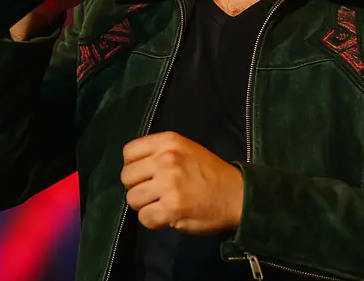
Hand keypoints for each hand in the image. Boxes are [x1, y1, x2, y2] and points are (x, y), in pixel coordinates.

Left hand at [120, 131, 243, 234]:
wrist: (237, 195)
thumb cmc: (210, 174)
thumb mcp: (186, 149)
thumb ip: (160, 153)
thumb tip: (133, 169)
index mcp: (169, 141)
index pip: (128, 152)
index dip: (134, 166)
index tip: (146, 175)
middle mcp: (166, 159)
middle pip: (127, 177)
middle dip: (137, 187)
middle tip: (155, 192)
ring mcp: (169, 183)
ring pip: (132, 199)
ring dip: (145, 205)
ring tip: (163, 204)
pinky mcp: (172, 207)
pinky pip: (144, 218)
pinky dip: (154, 221)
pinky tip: (168, 216)